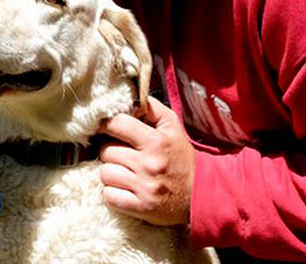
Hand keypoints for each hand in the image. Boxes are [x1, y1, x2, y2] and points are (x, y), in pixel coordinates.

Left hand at [99, 97, 194, 225]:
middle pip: (107, 151)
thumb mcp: (173, 128)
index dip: (107, 124)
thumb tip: (131, 97)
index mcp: (156, 142)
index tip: (106, 128)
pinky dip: (112, 193)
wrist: (200, 195)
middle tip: (121, 154)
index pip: (117, 124)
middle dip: (110, 150)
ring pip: (105, 174)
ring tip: (123, 172)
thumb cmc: (181, 158)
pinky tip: (123, 189)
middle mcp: (149, 164)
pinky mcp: (140, 208)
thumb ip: (152, 109)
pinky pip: (109, 196)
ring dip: (110, 172)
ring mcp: (144, 188)